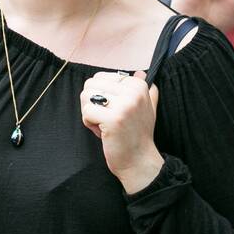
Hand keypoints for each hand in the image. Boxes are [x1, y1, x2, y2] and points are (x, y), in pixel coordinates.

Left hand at [80, 70, 163, 193]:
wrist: (139, 160)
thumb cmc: (138, 134)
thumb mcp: (146, 107)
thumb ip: (143, 89)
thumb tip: (139, 72)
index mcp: (139, 85)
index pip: (101, 77)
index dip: (101, 95)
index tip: (115, 110)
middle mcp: (134, 92)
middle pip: (90, 84)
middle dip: (92, 102)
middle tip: (106, 118)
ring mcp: (124, 105)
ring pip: (86, 96)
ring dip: (90, 112)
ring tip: (105, 124)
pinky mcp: (113, 119)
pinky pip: (86, 112)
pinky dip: (88, 123)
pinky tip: (103, 132)